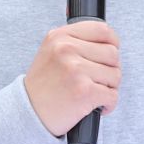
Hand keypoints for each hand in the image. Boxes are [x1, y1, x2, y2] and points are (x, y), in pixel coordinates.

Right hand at [22, 21, 119, 137]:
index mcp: (60, 36)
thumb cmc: (43, 85)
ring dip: (109, 88)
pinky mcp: (84, 91)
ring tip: (93, 93)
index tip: (110, 54)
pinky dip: (108, 104)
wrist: (28, 112)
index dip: (113, 43)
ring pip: (115, 75)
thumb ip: (75, 41)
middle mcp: (66, 49)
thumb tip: (109, 41)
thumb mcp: (51, 52)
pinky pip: (112, 95)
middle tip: (97, 80)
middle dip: (110, 70)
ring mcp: (76, 70)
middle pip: (112, 54)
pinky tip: (96, 106)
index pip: (103, 30)